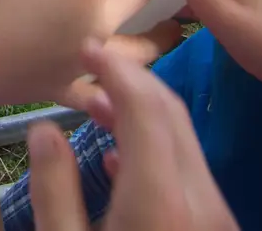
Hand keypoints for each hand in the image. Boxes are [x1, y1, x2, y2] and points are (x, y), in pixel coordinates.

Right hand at [28, 40, 237, 230]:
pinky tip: (120, 157)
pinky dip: (158, 150)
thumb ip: (54, 190)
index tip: (87, 47)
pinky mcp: (218, 228)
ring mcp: (217, 217)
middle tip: (92, 63)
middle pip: (173, 117)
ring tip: (97, 105)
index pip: (147, 109)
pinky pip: (191, 173)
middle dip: (132, 82)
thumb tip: (43, 129)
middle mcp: (201, 200)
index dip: (117, 70)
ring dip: (144, 115)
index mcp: (160, 200)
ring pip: (185, 142)